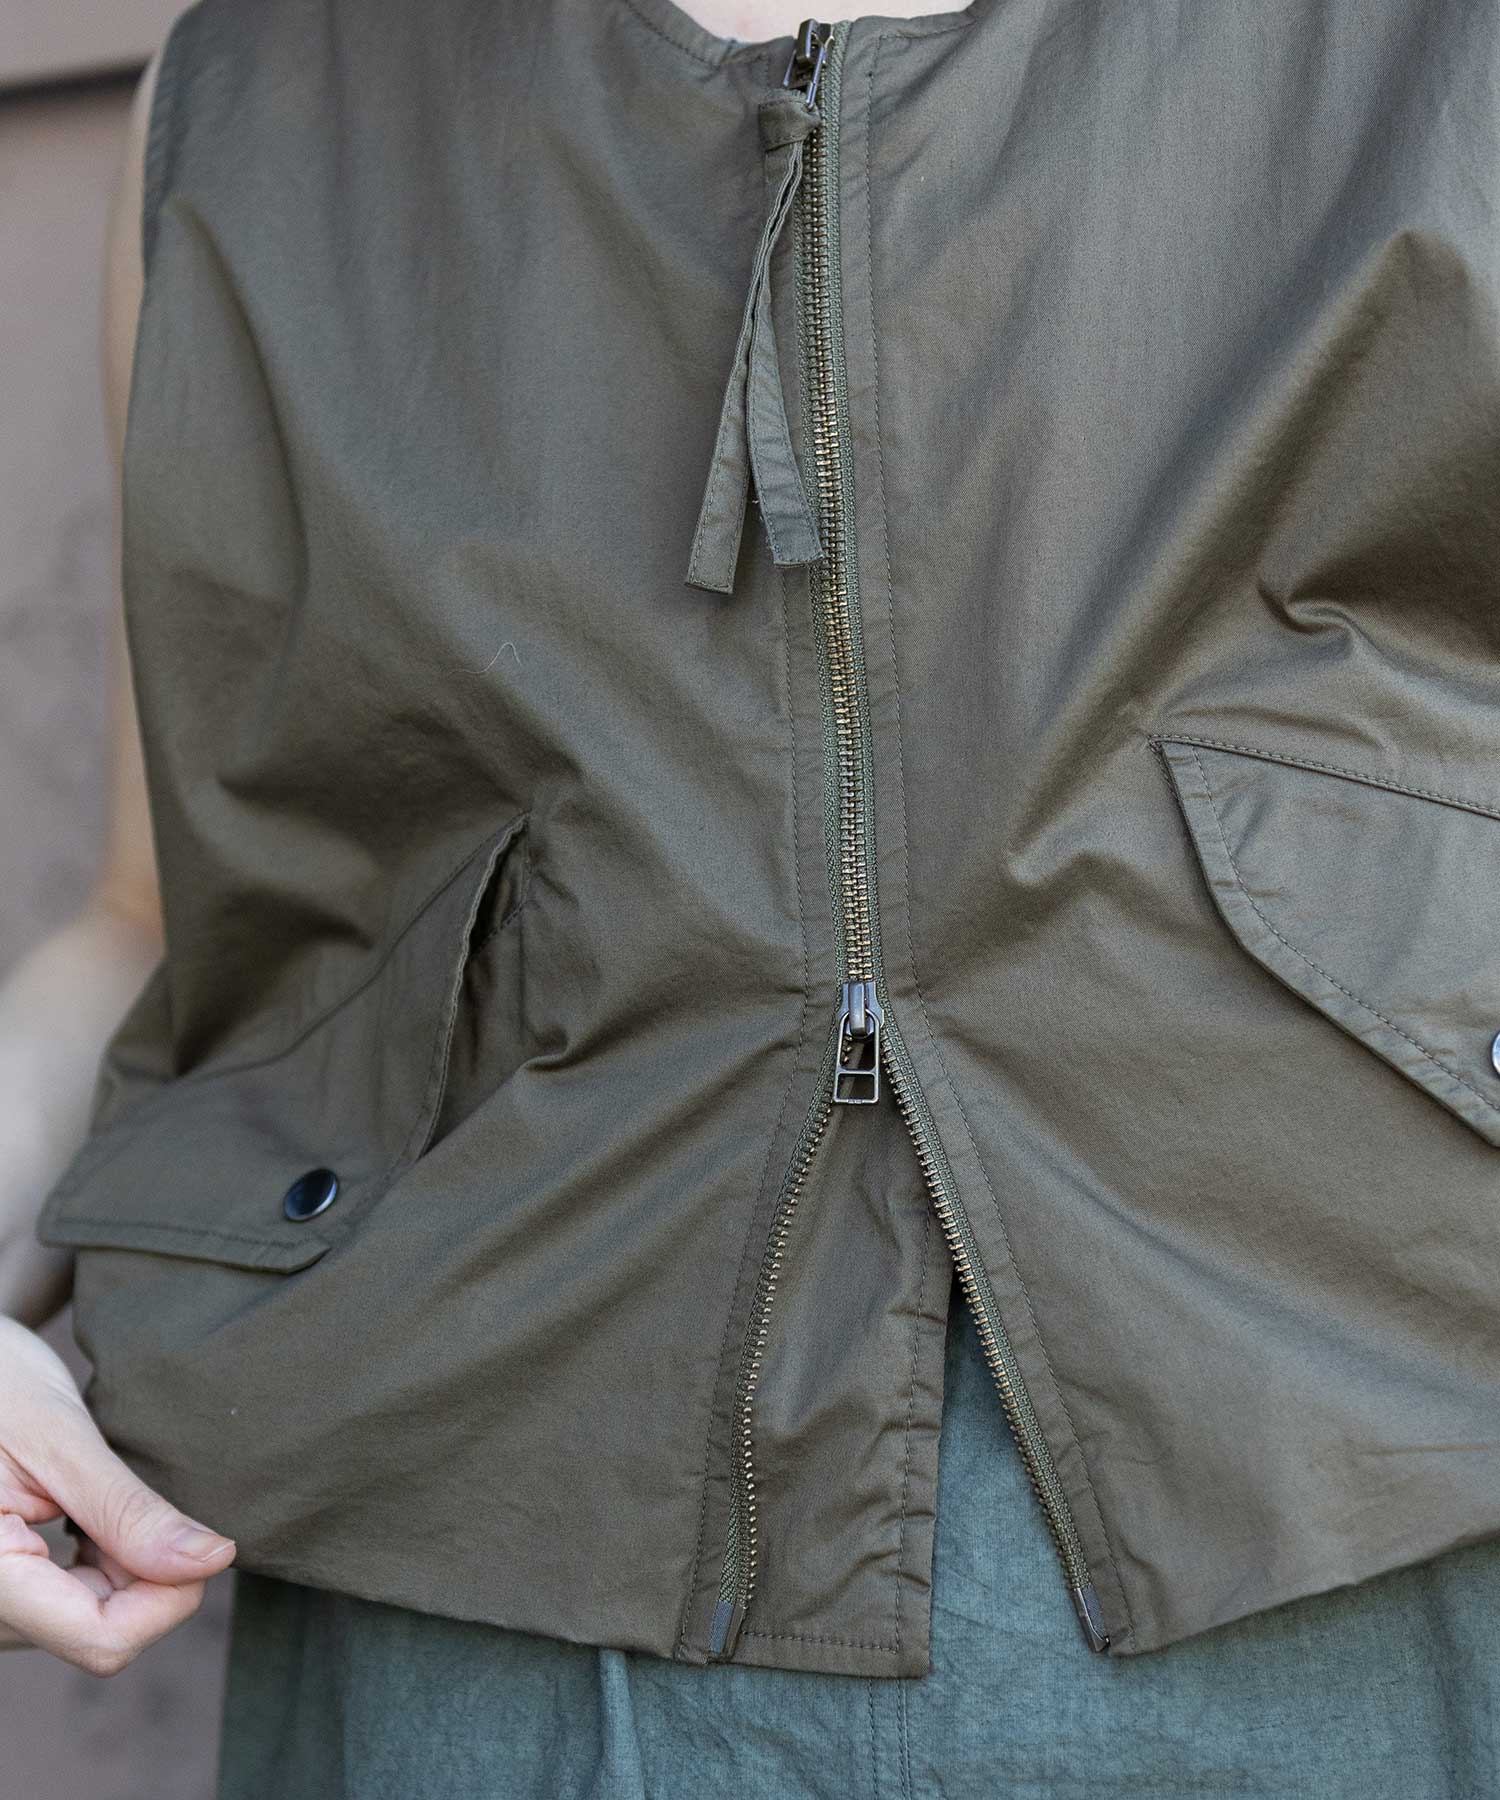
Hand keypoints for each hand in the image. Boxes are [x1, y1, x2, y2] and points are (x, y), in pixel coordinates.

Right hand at [0, 1316, 234, 1674]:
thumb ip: (128, 1512)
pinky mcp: (3, 1598)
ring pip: (89, 1625)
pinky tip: (87, 1519)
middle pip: (101, 1632)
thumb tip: (211, 1561)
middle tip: (137, 1497)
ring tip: (98, 1499)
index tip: (204, 1541)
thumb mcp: (60, 1439)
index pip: (100, 1637)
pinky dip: (99, 1569)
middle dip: (146, 1575)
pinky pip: (68, 1608)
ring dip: (122, 1570)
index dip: (168, 1595)